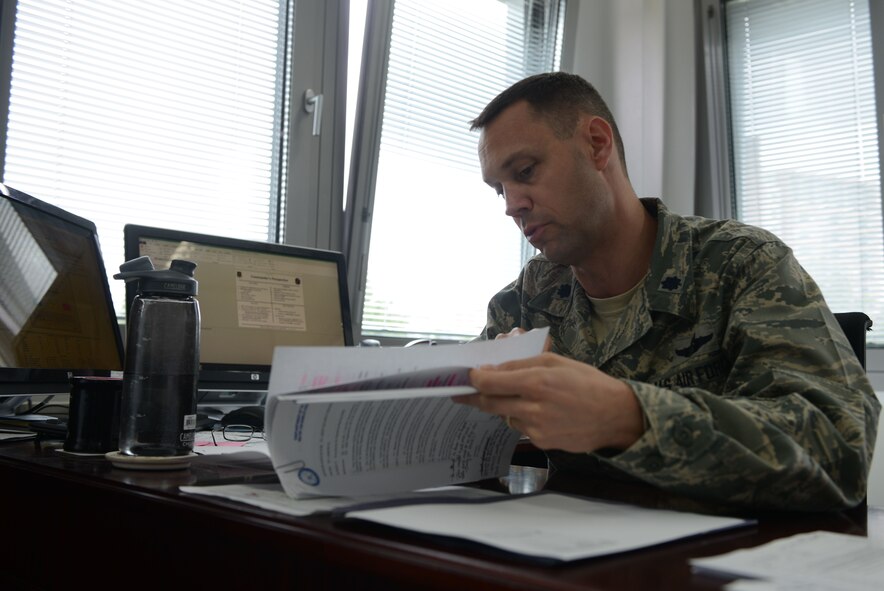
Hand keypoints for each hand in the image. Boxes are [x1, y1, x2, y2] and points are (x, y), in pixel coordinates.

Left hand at [455, 352, 644, 452]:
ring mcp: (536, 428)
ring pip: (506, 416)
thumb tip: (493, 370)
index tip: (466, 377)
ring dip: (505, 406)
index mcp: (536, 382)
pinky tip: (541, 412)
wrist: (615, 415)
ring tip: (523, 397)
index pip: (490, 382)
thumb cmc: (587, 382)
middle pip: (489, 403)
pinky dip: (523, 418)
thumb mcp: (556, 362)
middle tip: (461, 393)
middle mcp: (532, 407)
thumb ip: (521, 365)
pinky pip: (521, 428)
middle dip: (473, 397)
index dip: (474, 379)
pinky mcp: (541, 442)